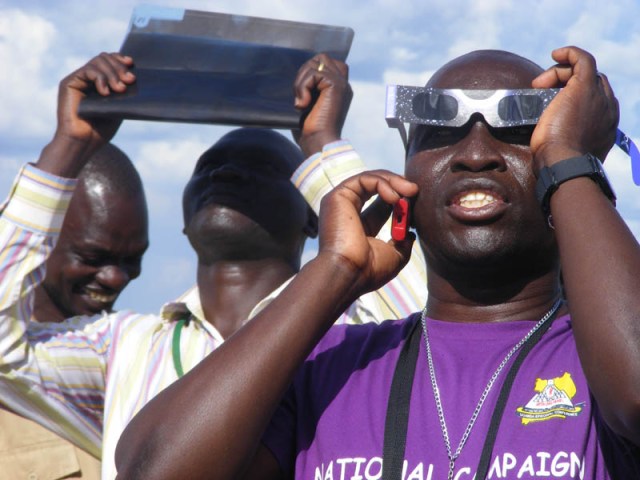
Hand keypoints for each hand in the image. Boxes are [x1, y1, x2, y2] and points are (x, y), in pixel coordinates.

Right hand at [38, 52, 135, 176]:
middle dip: (119, 66)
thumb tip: (134, 76)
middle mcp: (87, 78)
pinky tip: (106, 92)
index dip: (120, 59)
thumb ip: (123, 91)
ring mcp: (78, 79)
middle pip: (104, 58)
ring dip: (112, 73)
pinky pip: (87, 71)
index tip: (132, 64)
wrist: (83, 143)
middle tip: (130, 80)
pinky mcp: (69, 83)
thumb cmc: (100, 130)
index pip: (109, 61)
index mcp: (99, 82)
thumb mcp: (119, 108)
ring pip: (97, 62)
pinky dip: (100, 78)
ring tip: (120, 90)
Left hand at [291, 53, 352, 156]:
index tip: (304, 92)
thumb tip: (301, 71)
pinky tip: (303, 104)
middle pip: (320, 58)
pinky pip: (313, 73)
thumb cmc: (311, 129)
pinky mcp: (335, 85)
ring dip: (302, 81)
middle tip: (300, 95)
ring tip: (301, 101)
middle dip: (304, 73)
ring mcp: (341, 82)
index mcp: (338, 87)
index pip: (326, 61)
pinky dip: (303, 87)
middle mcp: (343, 83)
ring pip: (315, 64)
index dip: (311, 70)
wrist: (318, 142)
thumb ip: (310, 85)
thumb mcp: (309, 101)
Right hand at [316, 170, 417, 297]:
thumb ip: (403, 243)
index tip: (416, 202)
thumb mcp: (395, 256)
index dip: (401, 200)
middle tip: (415, 191)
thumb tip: (410, 233)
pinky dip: (382, 183)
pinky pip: (364, 179)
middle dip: (398, 185)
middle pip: (376, 187)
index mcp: (360, 227)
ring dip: (394, 181)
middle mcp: (348, 212)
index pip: (382, 205)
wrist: (349, 274)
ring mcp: (341, 203)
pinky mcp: (337, 196)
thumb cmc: (369, 271)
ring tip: (410, 191)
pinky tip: (395, 198)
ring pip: (370, 179)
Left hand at [530, 46, 618, 169]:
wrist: (562, 161)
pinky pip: (582, 59)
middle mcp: (607, 108)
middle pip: (591, 83)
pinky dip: (570, 53)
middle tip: (542, 92)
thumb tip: (555, 143)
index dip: (574, 95)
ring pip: (583, 72)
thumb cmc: (558, 161)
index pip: (595, 100)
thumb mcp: (568, 152)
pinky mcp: (583, 86)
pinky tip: (556, 54)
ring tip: (539, 85)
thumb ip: (569, 143)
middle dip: (566, 82)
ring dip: (560, 73)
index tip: (553, 102)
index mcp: (606, 124)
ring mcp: (597, 96)